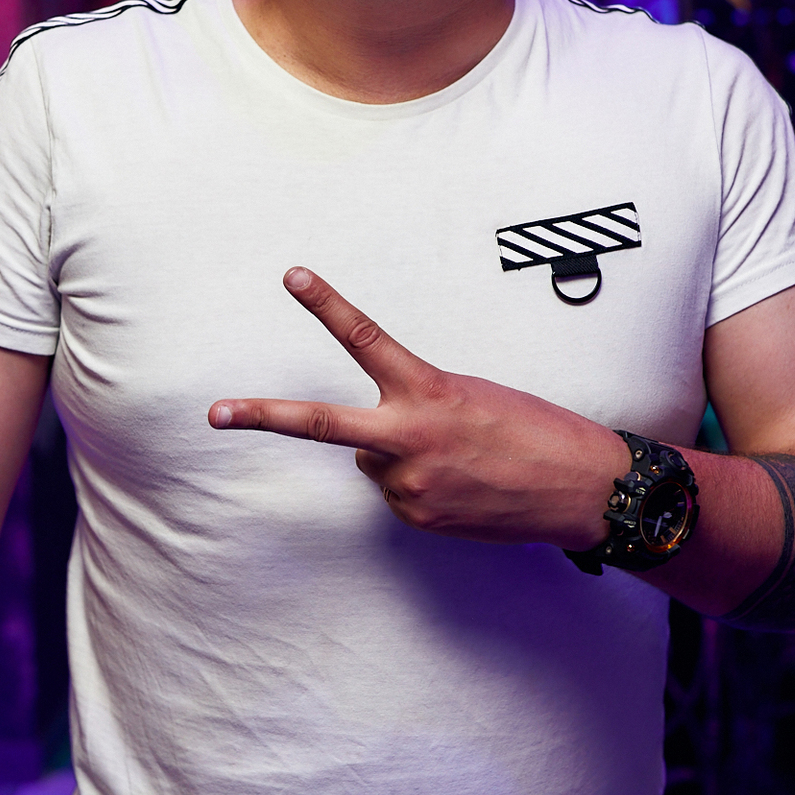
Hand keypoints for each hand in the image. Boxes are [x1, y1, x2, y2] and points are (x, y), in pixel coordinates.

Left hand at [208, 266, 624, 546]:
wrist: (580, 490)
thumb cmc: (534, 430)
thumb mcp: (472, 395)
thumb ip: (414, 406)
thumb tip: (368, 445)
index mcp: (429, 392)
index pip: (367, 340)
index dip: (328, 305)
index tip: (294, 276)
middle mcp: (409, 439)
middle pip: (319, 424)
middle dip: (261, 417)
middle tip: (214, 413)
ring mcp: (407, 485)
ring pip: (371, 461)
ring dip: (400, 455)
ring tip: (458, 459)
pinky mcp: (415, 518)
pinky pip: (395, 492)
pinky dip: (418, 484)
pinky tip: (460, 484)